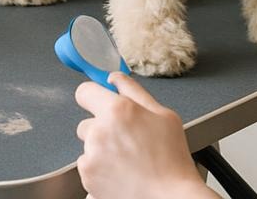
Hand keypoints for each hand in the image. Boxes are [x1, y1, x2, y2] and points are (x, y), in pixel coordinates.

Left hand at [75, 74, 210, 198]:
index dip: (93, 96)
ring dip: (100, 150)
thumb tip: (114, 78)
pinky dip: (99, 170)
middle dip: (101, 128)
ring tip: (126, 161)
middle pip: (86, 122)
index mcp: (117, 110)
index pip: (84, 91)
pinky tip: (121, 174)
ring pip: (88, 146)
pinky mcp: (87, 178)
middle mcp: (99, 132)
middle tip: (125, 140)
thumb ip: (134, 91)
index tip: (100, 103)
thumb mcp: (163, 115)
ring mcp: (91, 156)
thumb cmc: (172, 161)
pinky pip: (87, 166)